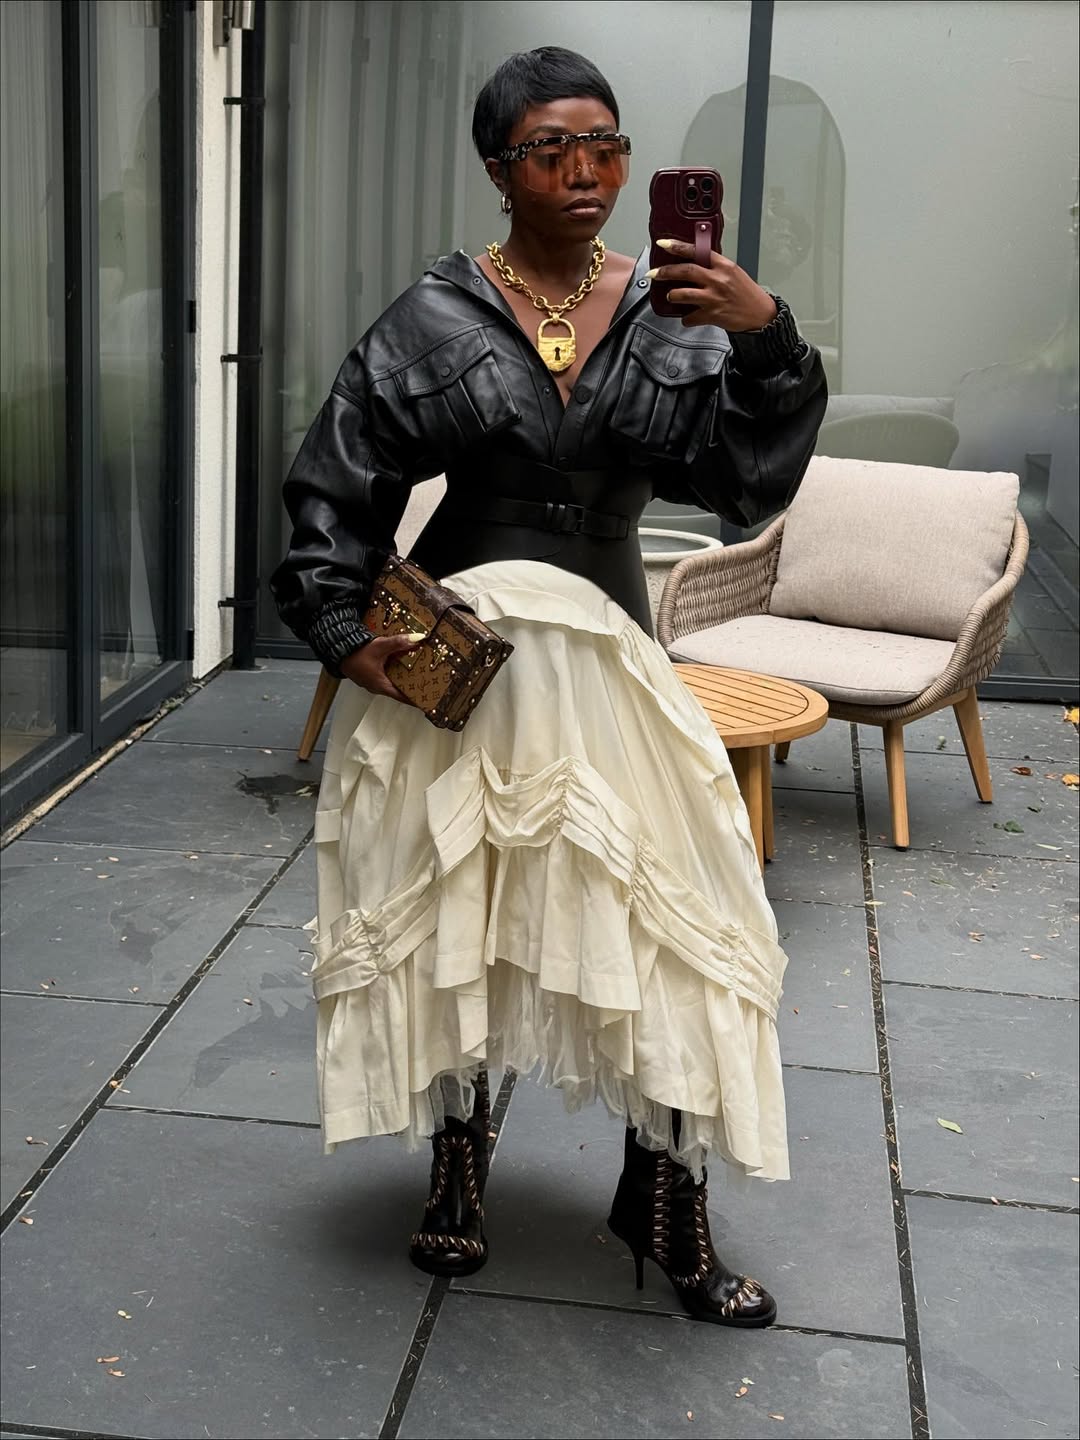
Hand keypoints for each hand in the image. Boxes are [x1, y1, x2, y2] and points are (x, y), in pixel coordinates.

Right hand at [340, 632, 424, 702]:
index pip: (402, 697)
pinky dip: (393, 670)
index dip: (415, 698)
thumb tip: (417, 638)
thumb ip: (399, 643)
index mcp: (381, 686)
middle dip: (411, 684)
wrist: (336, 648)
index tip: (426, 699)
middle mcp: (376, 686)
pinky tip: (398, 661)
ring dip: (402, 676)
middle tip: (426, 680)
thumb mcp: (380, 647)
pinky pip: (384, 674)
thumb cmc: (355, 653)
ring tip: (416, 670)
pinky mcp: (368, 673)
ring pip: (391, 681)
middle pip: (398, 688)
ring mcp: (371, 680)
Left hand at [647, 238, 777, 330]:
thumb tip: (695, 261)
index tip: (664, 244)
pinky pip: (691, 317)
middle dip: (665, 272)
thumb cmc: (746, 293)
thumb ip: (714, 267)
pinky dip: (686, 319)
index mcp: (723, 265)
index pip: (697, 251)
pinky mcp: (712, 315)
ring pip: (683, 294)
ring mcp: (714, 297)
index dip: (678, 247)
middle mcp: (718, 279)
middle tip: (653, 274)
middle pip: (686, 271)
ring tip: (670, 296)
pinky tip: (688, 318)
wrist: (760, 314)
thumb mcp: (733, 272)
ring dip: (672, 295)